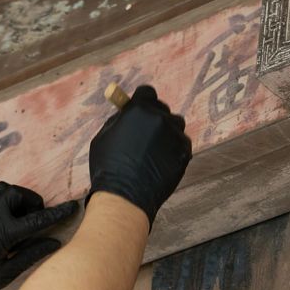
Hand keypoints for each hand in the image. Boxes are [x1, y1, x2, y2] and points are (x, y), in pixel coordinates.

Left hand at [0, 182, 77, 289]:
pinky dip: (3, 202)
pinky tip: (5, 220)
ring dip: (17, 199)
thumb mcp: (6, 273)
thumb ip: (32, 255)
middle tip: (35, 220)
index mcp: (1, 232)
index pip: (37, 219)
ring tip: (20, 219)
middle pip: (17, 194)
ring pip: (3, 190)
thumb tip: (54, 242)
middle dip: (32, 202)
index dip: (58, 213)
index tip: (73, 206)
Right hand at [86, 85, 190, 226]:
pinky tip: (162, 161)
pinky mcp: (185, 152)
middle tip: (147, 133)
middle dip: (155, 117)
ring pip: (175, 125)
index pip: (146, 93)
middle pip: (162, 108)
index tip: (140, 109)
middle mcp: (160, 118)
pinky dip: (174, 149)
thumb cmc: (108, 167)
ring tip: (154, 150)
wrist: (125, 196)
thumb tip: (127, 112)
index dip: (142, 101)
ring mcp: (175, 135)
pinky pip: (182, 143)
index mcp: (138, 110)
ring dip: (167, 133)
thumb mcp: (104, 136)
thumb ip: (119, 120)